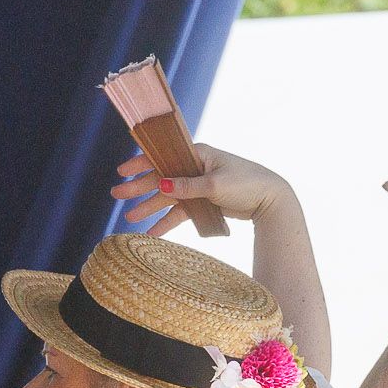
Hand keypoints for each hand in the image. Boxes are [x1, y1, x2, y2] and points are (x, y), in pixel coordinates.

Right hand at [112, 144, 293, 234]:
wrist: (270, 200)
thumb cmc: (245, 184)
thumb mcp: (214, 184)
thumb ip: (186, 187)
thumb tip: (160, 185)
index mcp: (197, 154)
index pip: (163, 157)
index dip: (140, 164)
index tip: (121, 171)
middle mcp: (194, 168)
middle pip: (161, 178)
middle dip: (139, 188)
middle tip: (116, 195)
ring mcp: (198, 185)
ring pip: (168, 197)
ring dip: (150, 207)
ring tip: (129, 218)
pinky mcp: (203, 201)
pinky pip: (181, 211)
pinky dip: (168, 221)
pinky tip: (154, 233)